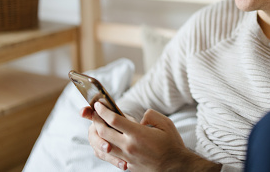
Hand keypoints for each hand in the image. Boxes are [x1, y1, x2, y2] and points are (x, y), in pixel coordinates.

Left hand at [82, 103, 220, 170]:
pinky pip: (110, 156)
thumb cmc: (172, 143)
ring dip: (97, 134)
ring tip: (97, 125)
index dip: (104, 111)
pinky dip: (104, 147)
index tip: (99, 104)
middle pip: (104, 132)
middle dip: (96, 120)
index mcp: (138, 134)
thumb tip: (139, 118)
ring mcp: (127, 158)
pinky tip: (105, 141)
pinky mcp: (128, 166)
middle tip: (94, 112)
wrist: (175, 167)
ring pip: (104, 145)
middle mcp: (129, 147)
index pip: (114, 120)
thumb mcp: (165, 123)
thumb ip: (150, 115)